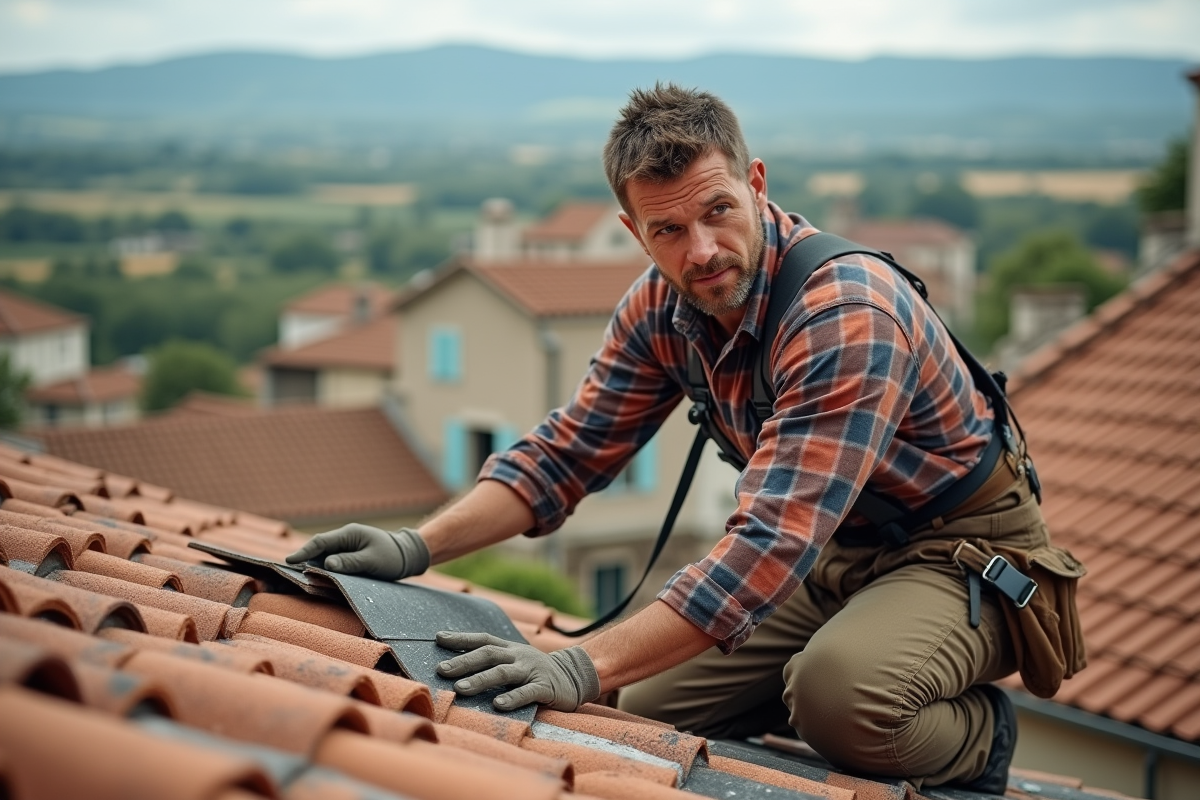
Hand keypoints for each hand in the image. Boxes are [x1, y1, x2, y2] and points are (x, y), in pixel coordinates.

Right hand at [285, 524, 429, 580]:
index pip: (321, 542)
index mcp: (349, 534)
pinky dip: (324, 569)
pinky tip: (315, 577)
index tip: (289, 561)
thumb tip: (327, 564)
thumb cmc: (392, 556)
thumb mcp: (372, 561)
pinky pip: (333, 562)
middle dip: (304, 559)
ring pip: (324, 556)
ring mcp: (347, 546)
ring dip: (313, 565)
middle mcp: (345, 538)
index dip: (304, 552)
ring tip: (296, 576)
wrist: (407, 555)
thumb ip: (350, 562)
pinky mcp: (349, 556)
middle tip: (286, 571)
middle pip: (319, 549)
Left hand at [435, 632, 599, 711]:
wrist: (576, 676)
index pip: (483, 639)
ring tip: (461, 688)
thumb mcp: (516, 661)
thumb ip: (494, 663)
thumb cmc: (536, 671)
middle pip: (488, 654)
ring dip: (481, 680)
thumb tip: (457, 668)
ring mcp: (532, 670)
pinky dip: (512, 698)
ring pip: (503, 672)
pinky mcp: (545, 687)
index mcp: (510, 649)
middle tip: (442, 669)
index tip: (437, 638)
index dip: (461, 638)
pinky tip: (497, 705)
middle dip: (463, 661)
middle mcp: (519, 656)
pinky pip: (527, 692)